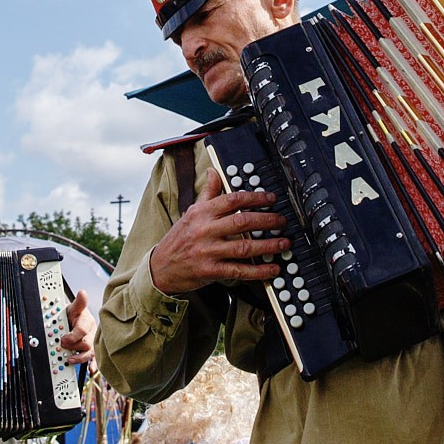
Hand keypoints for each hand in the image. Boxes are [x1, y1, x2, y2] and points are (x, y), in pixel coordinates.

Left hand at [59, 290, 97, 364]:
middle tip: (63, 346)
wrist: (75, 319)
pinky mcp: (92, 350)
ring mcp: (92, 342)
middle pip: (86, 343)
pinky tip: (91, 370)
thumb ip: (78, 303)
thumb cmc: (75, 314)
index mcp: (87, 321)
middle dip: (73, 346)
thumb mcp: (74, 307)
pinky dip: (93, 365)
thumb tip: (82, 293)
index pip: (82, 330)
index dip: (72, 336)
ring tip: (71, 360)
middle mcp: (91, 332)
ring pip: (90, 352)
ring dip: (80, 358)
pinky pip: (94, 359)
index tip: (63, 338)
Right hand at [148, 185, 287, 295]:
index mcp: (201, 213)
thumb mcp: (190, 212)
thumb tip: (213, 171)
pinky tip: (273, 269)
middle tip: (282, 220)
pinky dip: (259, 271)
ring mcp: (208, 252)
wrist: (160, 268)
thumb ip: (207, 193)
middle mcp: (205, 231)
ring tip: (284, 242)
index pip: (232, 200)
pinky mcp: (210, 271)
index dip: (255, 197)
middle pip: (242, 222)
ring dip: (268, 245)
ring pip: (244, 247)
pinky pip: (239, 271)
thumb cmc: (179, 239)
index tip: (271, 198)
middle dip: (267, 220)